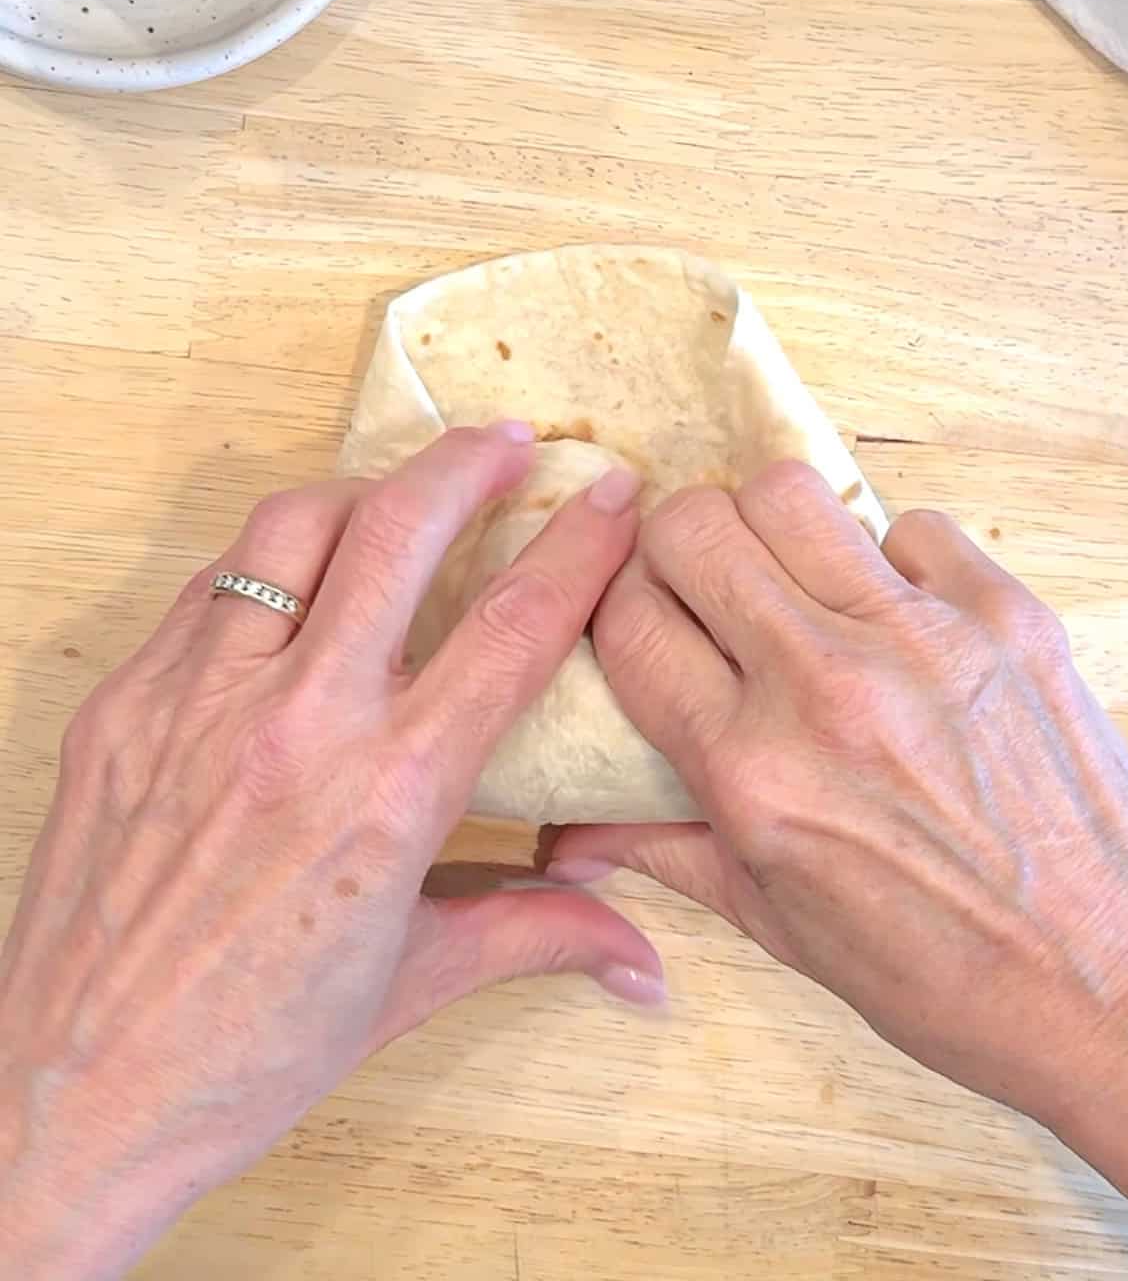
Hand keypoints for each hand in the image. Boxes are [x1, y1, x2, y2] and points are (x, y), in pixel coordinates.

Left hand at [0, 426, 661, 1280]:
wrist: (73, 1095)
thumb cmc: (248, 1054)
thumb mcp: (412, 987)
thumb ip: (538, 934)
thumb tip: (646, 964)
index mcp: (390, 793)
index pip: (513, 628)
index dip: (578, 546)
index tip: (610, 496)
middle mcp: (297, 725)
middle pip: (398, 531)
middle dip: (464, 464)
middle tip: (503, 442)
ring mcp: (197, 703)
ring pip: (290, 532)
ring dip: (358, 497)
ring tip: (393, 503)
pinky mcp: (124, 707)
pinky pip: (208, 595)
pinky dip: (265, 570)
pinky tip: (290, 594)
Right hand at [547, 463, 1127, 1248]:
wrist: (1111, 986)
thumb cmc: (943, 973)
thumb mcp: (779, 926)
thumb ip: (666, 851)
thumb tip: (571, 830)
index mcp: (753, 774)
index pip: (630, 625)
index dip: (614, 609)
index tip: (637, 618)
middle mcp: (827, 690)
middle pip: (694, 528)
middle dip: (676, 548)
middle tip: (703, 586)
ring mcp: (923, 640)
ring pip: (789, 492)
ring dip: (769, 529)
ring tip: (790, 581)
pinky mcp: (1007, 616)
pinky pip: (911, 525)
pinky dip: (889, 559)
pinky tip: (897, 616)